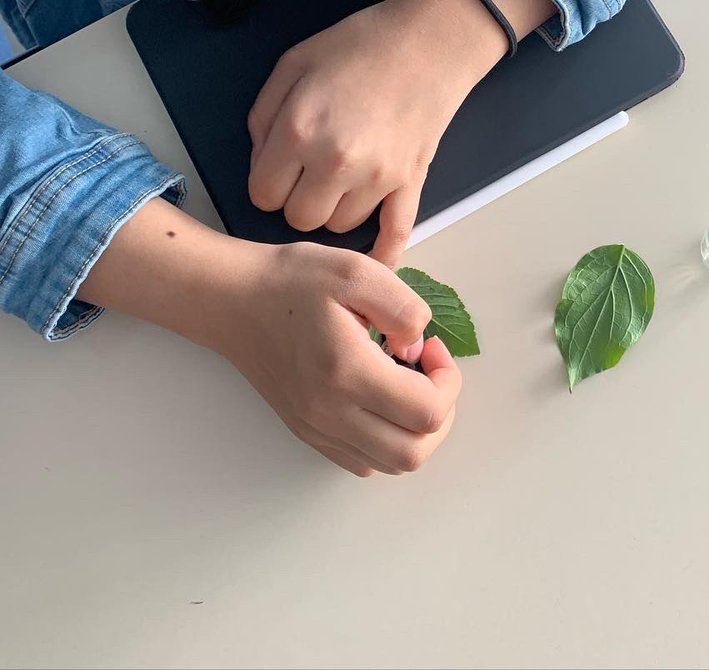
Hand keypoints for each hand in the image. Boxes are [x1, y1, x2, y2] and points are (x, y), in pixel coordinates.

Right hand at [79, 200, 460, 476]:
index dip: (448, 381)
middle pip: (413, 452)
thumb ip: (402, 308)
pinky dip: (387, 440)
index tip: (431, 347)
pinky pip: (362, 461)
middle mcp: (331, 413)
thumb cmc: (291, 281)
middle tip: (429, 371)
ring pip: (390, 464)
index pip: (426, 411)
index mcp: (348, 372)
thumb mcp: (356, 271)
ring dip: (416, 431)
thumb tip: (418, 345)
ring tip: (409, 384)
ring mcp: (317, 429)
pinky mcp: (307, 432)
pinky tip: (382, 400)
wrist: (232, 300)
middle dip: (440, 413)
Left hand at [246, 0, 554, 265]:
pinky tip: (376, 265)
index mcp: (298, 132)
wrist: (431, 40)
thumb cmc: (361, 44)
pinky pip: (395, 235)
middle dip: (298, 199)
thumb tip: (263, 158)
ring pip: (340, 227)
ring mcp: (377, 178)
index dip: (268, 181)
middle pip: (300, 219)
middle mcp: (335, 163)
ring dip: (336, 209)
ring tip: (346, 178)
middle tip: (311, 171)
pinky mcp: (410, 182)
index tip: (281, 166)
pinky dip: (384, 254)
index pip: (263, 195)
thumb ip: (265, 114)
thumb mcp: (294, 62)